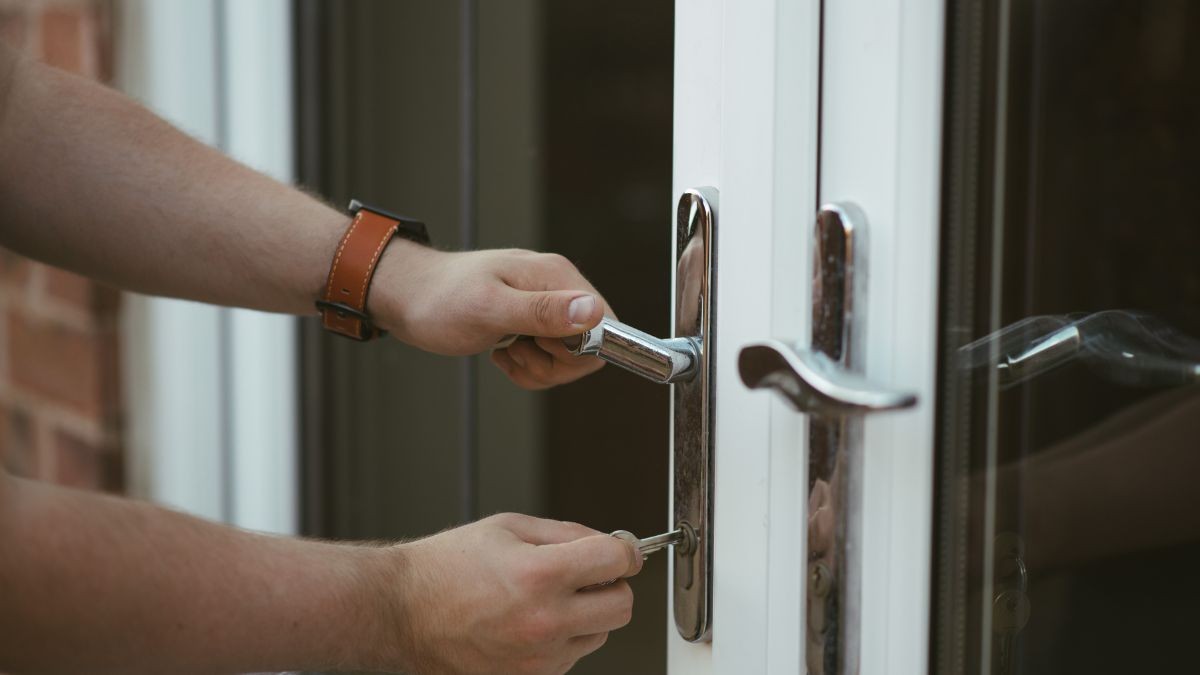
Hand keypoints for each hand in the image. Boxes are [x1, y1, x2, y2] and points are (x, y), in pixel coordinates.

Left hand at [370, 243, 610, 388]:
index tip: (540, 348)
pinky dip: (528, 368)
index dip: (578, 350)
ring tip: (506, 351)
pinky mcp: (533, 322)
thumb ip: (542, 311)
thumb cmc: (440, 300)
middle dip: (554, 364)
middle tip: (516, 351)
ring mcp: (546, 306)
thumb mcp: (489, 309)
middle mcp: (557, 288)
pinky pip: (549, 360)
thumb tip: (592, 313)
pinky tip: (502, 354)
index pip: (606, 325)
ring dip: (538, 368)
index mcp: (557, 277)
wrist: (407, 297)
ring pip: (569, 358)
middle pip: (590, 346)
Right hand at [381, 513, 641, 674]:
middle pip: (623, 606)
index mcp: (539, 574)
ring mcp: (538, 658)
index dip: (624, 549)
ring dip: (587, 614)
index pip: (617, 561)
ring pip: (601, 634)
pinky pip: (571, 657)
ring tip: (546, 598)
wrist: (401, 612)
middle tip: (590, 573)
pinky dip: (563, 638)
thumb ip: (568, 533)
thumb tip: (612, 543)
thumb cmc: (447, 567)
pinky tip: (531, 621)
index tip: (621, 549)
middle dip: (612, 585)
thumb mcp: (509, 527)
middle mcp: (544, 622)